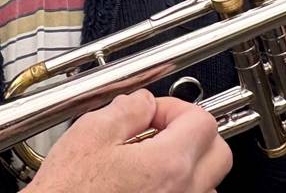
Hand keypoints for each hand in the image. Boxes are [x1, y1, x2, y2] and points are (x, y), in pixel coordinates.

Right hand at [25, 89, 231, 192]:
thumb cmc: (67, 192)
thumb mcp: (90, 135)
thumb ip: (126, 109)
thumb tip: (143, 101)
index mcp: (168, 165)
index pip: (203, 121)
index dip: (176, 108)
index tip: (153, 113)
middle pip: (218, 152)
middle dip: (193, 134)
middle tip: (160, 131)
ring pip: (208, 183)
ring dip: (188, 164)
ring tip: (150, 160)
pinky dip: (177, 188)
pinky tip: (145, 183)